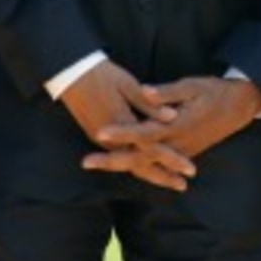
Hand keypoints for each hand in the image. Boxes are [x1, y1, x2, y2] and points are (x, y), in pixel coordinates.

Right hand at [63, 60, 190, 192]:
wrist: (70, 74)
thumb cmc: (102, 75)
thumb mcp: (128, 85)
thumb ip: (149, 104)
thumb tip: (172, 117)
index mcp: (123, 124)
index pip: (152, 148)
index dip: (172, 159)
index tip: (190, 169)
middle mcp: (111, 138)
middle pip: (141, 164)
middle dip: (162, 176)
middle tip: (183, 186)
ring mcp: (102, 139)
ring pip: (130, 164)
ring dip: (150, 173)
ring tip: (170, 180)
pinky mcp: (96, 135)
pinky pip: (121, 156)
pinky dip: (136, 164)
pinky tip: (148, 165)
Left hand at [84, 76, 260, 191]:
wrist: (241, 107)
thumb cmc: (216, 91)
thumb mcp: (194, 85)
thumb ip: (168, 92)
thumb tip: (145, 91)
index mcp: (177, 125)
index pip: (143, 132)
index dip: (122, 132)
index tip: (100, 132)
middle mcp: (177, 143)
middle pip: (139, 157)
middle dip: (111, 160)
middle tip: (85, 161)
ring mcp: (181, 152)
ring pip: (146, 165)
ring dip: (121, 165)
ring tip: (97, 164)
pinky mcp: (184, 154)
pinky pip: (157, 166)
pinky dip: (138, 168)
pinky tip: (122, 166)